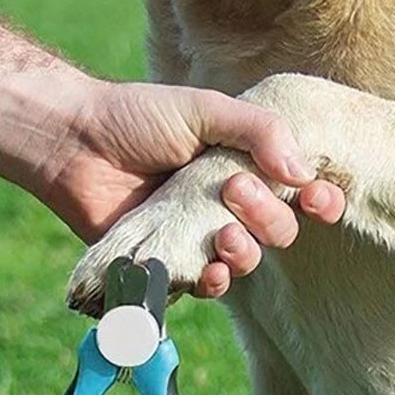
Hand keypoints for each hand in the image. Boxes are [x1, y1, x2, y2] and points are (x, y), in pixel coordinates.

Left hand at [43, 79, 345, 296]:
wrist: (74, 141)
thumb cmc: (140, 116)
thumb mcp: (208, 108)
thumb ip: (260, 131)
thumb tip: (304, 172)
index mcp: (248, 164)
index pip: (302, 190)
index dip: (320, 199)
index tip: (316, 195)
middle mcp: (230, 203)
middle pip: (280, 229)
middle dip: (270, 216)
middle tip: (234, 189)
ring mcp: (200, 235)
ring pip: (247, 260)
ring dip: (245, 253)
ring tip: (223, 235)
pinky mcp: (168, 264)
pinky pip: (204, 286)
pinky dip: (213, 282)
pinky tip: (207, 270)